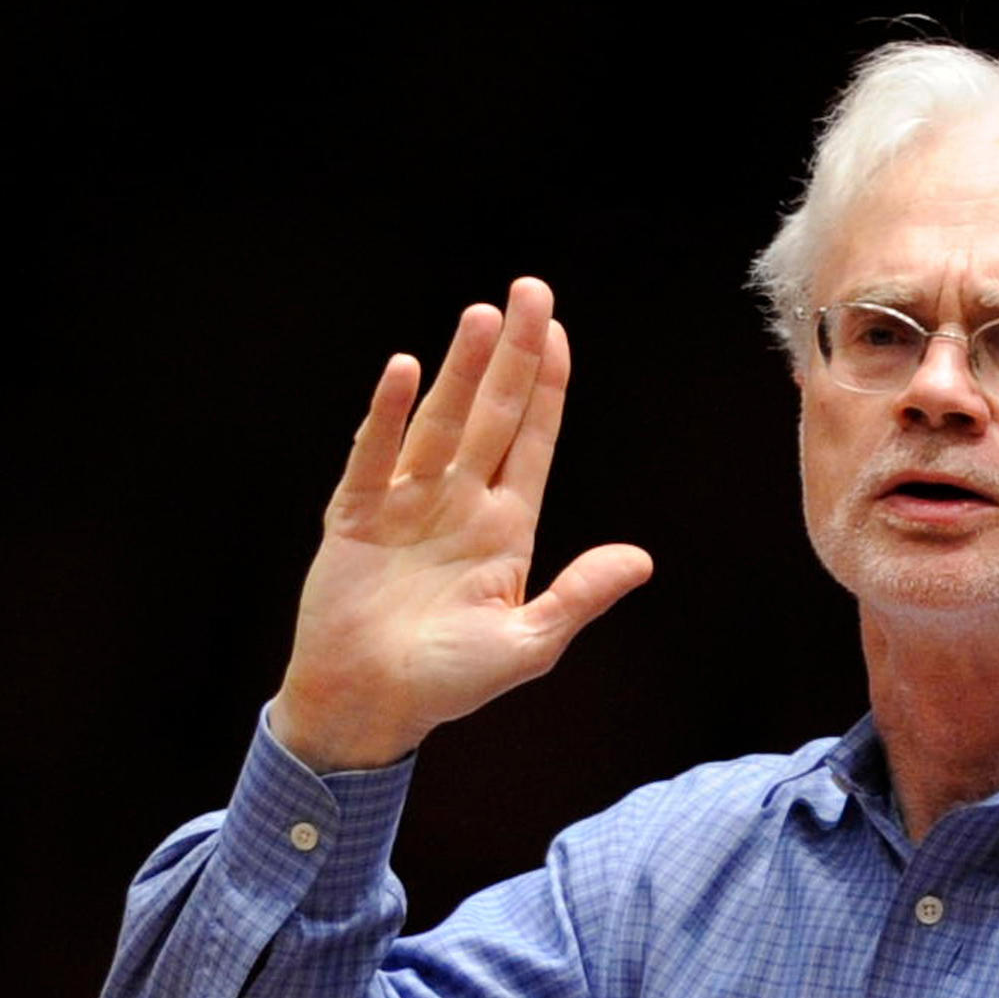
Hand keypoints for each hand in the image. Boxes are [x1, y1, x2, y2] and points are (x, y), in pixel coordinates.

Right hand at [269, 279, 652, 771]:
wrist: (369, 706)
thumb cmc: (449, 682)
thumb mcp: (529, 643)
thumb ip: (580, 595)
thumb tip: (642, 560)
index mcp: (506, 529)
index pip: (534, 442)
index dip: (550, 388)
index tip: (560, 334)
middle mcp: (459, 503)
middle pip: (493, 415)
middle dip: (514, 356)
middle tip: (530, 291)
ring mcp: (407, 504)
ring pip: (440, 422)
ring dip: (461, 371)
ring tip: (483, 318)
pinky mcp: (355, 516)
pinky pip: (374, 457)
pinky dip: (387, 416)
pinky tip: (403, 372)